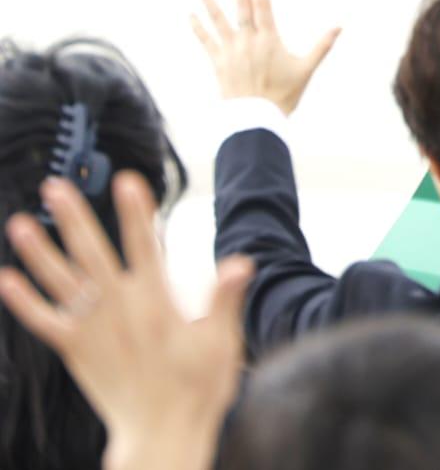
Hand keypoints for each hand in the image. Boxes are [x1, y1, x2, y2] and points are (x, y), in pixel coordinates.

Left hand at [0, 174, 252, 469]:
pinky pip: (45, 322)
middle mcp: (120, 312)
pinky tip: (8, 279)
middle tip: (56, 184)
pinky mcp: (76, 352)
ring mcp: (93, 331)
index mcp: (158, 304)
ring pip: (61, 283)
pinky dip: (25, 301)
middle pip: (93, 254)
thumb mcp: (222, 342)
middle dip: (75, 217)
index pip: (146, 246)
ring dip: (40, 251)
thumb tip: (240, 262)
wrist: (162, 436)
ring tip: (22, 222)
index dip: (137, 212)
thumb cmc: (198, 388)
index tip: (126, 180)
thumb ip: (225, 299)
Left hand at [192, 0, 339, 115]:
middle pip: (241, 2)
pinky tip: (191, 13)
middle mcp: (247, 39)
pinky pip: (205, 40)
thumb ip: (322, 46)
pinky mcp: (218, 62)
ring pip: (216, 17)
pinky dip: (198, 26)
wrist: (256, 119)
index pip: (263, 2)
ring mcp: (230, 50)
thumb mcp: (306, 70)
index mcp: (269, 38)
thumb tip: (340, 26)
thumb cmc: (283, 96)